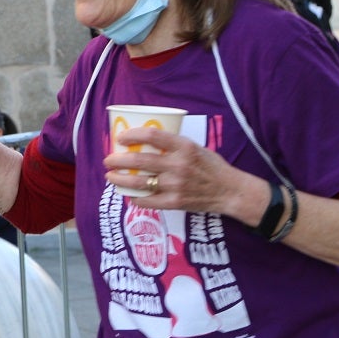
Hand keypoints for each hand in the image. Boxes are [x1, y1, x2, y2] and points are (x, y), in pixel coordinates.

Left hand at [104, 125, 252, 215]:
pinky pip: (147, 201)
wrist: (230, 191)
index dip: (132, 135)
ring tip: (110, 176)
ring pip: (138, 182)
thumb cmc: (212, 167)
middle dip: (117, 160)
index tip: (120, 137)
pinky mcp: (175, 202)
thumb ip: (173, 145)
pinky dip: (134, 198)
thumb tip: (145, 140)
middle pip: (139, 160)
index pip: (151, 135)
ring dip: (119, 180)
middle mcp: (178, 165)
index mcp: (184, 147)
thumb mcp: (196, 147)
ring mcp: (175, 185)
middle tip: (108, 160)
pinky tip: (128, 195)